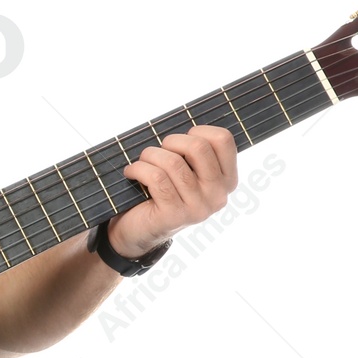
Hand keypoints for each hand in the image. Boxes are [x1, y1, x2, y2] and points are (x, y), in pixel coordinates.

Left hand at [110, 125, 237, 257]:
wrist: (138, 230)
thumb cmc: (161, 191)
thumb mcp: (184, 170)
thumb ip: (192, 151)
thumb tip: (187, 127)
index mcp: (226, 180)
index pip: (223, 139)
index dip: (196, 131)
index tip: (179, 143)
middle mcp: (218, 195)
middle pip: (198, 147)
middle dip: (170, 141)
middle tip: (157, 152)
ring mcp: (198, 208)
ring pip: (173, 162)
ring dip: (149, 156)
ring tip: (141, 163)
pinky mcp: (175, 215)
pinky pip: (156, 178)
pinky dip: (138, 169)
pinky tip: (131, 173)